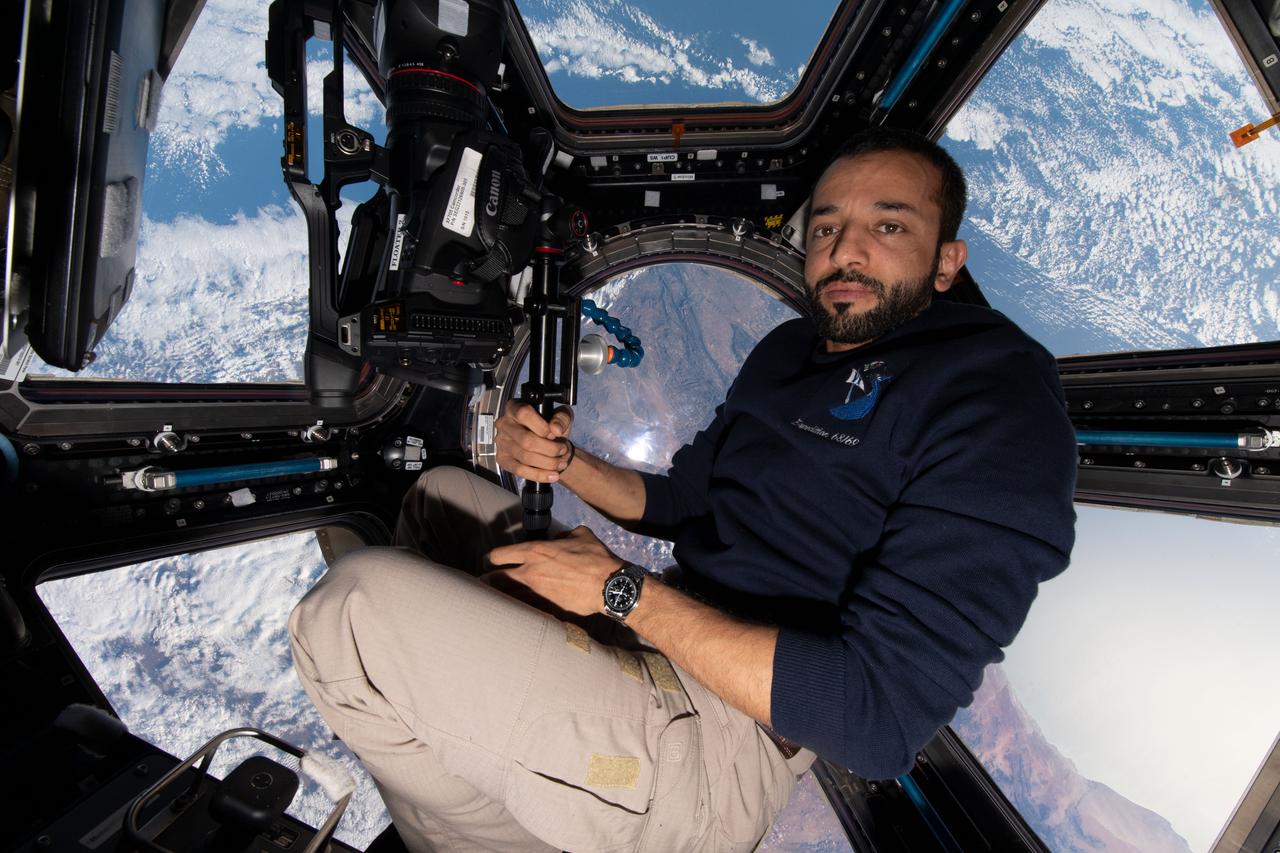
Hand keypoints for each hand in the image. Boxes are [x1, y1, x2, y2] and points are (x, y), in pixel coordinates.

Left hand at [487, 526, 620, 616]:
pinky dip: (517, 609)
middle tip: (482, 583)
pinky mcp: (546, 609)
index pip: (500, 555)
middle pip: (496, 579)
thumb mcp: (580, 535)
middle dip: (486, 580)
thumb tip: (558, 539)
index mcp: (535, 551)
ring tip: (492, 600)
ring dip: (499, 598)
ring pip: (507, 597)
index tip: (489, 561)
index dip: (491, 558)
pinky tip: (513, 612)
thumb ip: (563, 536)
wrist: (608, 585)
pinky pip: (524, 609)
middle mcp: (530, 573)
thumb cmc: (595, 557)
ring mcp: (536, 594)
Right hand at [494, 400, 573, 483]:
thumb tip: (556, 429)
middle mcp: (504, 424)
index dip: (542, 427)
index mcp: (514, 408)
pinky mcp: (503, 459)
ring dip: (547, 463)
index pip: (524, 414)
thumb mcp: (560, 416)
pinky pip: (520, 470)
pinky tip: (552, 475)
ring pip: (525, 457)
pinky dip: (539, 475)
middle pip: (526, 440)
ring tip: (560, 463)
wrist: (547, 442)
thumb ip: (561, 418)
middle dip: (550, 449)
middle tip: (562, 450)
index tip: (554, 434)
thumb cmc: (550, 427)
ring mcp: (502, 443)